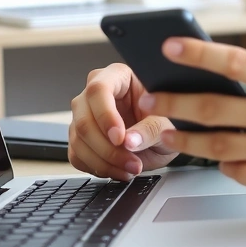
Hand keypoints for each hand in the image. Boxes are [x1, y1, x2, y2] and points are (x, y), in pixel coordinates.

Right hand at [69, 63, 178, 180]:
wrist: (165, 137)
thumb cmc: (168, 118)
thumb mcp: (168, 122)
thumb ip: (150, 129)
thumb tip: (128, 141)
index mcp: (119, 76)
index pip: (98, 90)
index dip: (105, 115)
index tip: (120, 138)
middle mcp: (96, 94)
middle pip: (84, 118)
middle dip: (107, 147)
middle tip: (132, 162)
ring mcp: (86, 116)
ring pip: (79, 139)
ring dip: (104, 161)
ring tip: (131, 168)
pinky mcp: (82, 138)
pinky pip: (78, 155)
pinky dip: (97, 168)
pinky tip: (119, 171)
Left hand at [140, 40, 245, 205]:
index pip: (234, 62)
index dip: (198, 53)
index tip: (170, 48)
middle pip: (213, 107)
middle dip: (173, 102)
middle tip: (149, 99)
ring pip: (216, 145)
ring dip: (184, 139)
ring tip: (166, 133)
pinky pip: (237, 171)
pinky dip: (222, 164)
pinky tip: (214, 157)